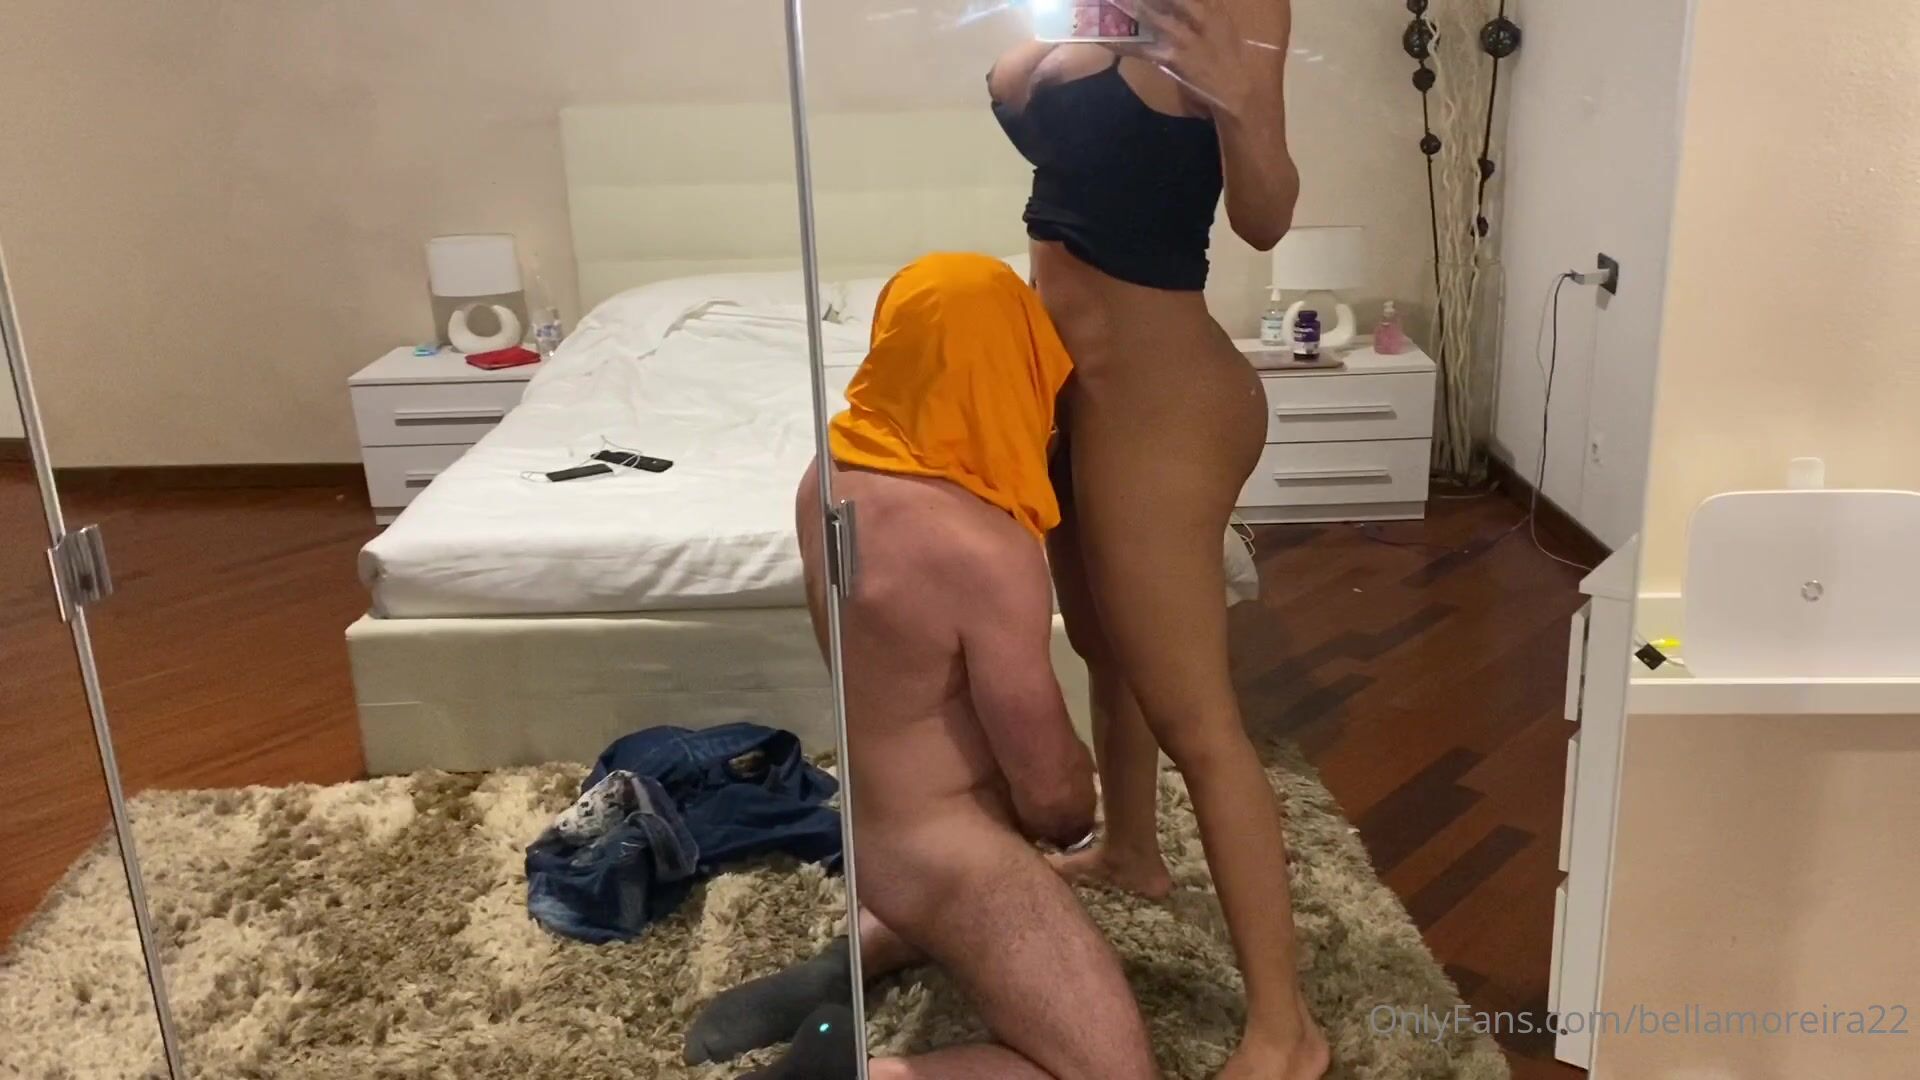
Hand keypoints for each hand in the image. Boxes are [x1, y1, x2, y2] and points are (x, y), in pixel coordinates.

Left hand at [1111, 0, 1286, 117]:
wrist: (1240, 91)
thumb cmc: (1232, 59)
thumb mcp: (1224, 26)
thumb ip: (1207, 9)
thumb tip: (1191, 4)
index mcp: (1214, 8)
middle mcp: (1200, 16)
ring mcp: (1186, 37)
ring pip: (1153, 15)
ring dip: (1131, 6)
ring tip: (1111, 1)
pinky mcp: (1174, 58)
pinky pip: (1143, 50)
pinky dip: (1124, 45)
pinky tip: (1107, 40)